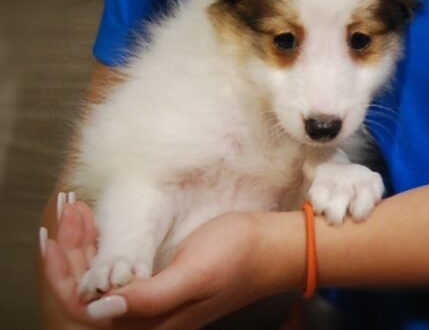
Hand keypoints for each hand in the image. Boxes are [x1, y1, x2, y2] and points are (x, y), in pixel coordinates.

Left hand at [41, 194, 301, 328]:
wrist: (269, 248)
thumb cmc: (238, 256)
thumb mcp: (195, 273)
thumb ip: (150, 297)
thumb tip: (99, 310)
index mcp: (154, 324)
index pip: (87, 312)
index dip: (64, 278)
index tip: (53, 238)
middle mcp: (148, 321)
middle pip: (88, 298)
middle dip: (70, 259)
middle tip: (69, 215)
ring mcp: (153, 305)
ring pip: (99, 285)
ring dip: (83, 251)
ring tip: (78, 215)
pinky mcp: (158, 288)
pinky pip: (116, 275)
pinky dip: (101, 250)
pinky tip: (97, 228)